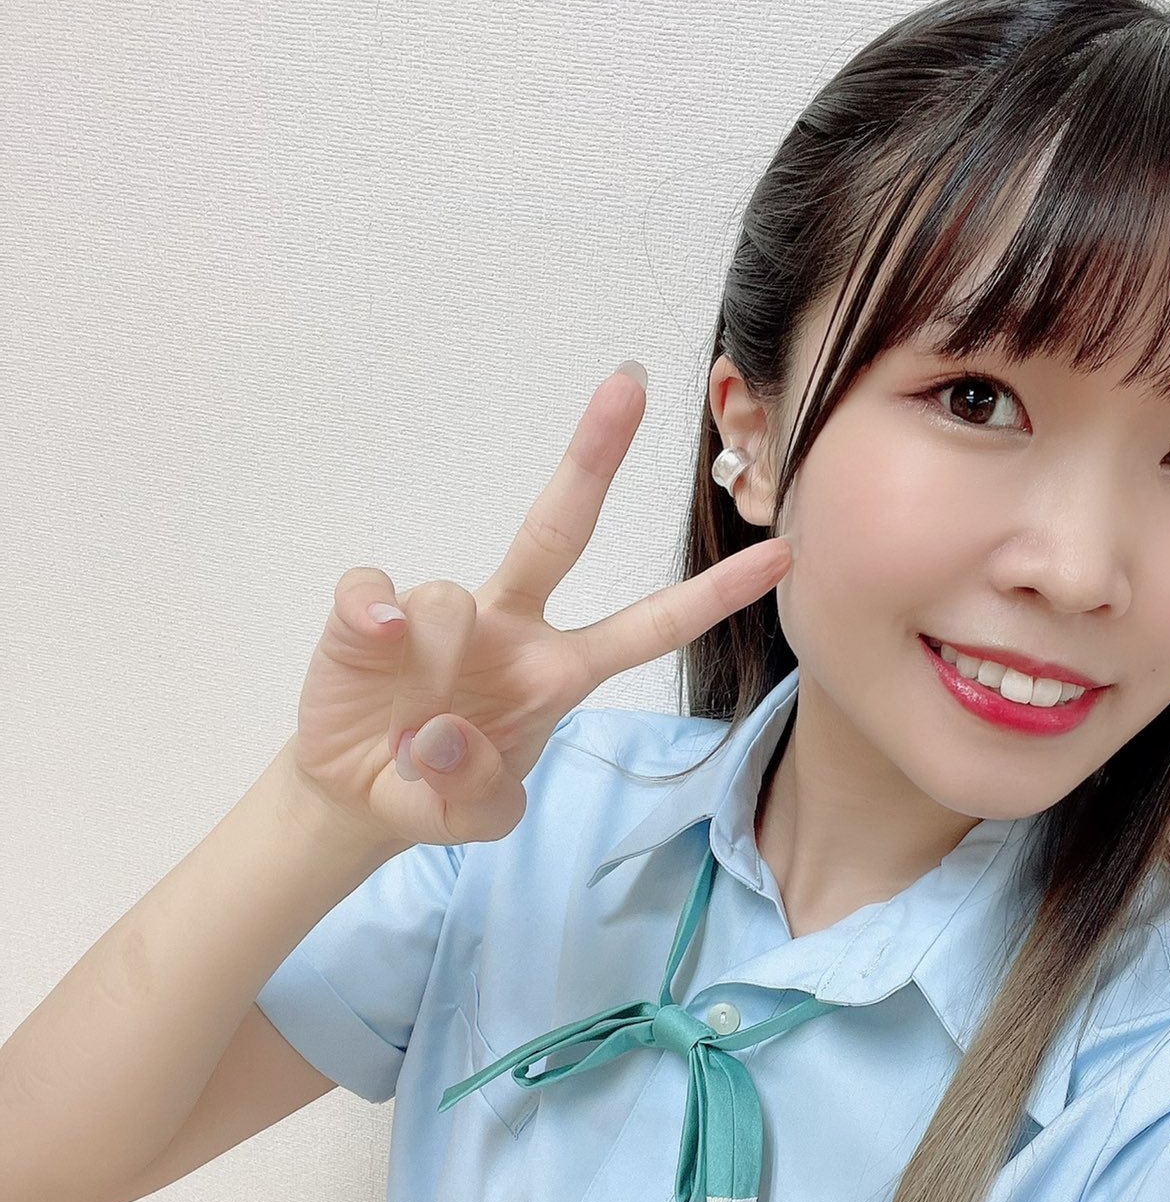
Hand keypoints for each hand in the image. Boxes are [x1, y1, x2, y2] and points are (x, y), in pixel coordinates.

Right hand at [285, 365, 790, 850]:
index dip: (713, 595)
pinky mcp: (371, 615)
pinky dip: (374, 615)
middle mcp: (513, 629)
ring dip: (433, 664)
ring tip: (411, 734)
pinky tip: (374, 649)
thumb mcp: (475, 820)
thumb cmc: (434, 790)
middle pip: (559, 530)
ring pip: (451, 597)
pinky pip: (374, 591)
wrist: (356, 796)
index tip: (782, 555)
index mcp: (559, 673)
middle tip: (628, 382)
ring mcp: (442, 615)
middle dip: (594, 455)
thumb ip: (478, 798)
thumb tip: (444, 734)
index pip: (650, 627)